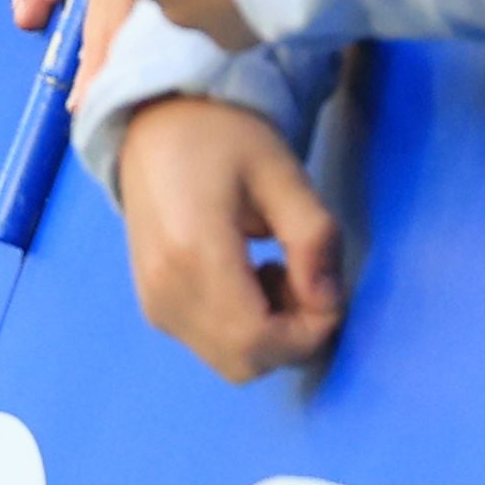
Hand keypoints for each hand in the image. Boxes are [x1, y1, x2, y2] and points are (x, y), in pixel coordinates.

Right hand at [109, 94, 344, 380]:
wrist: (157, 122)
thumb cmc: (224, 137)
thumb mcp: (283, 172)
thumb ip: (314, 237)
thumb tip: (329, 302)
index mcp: (192, 251)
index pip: (258, 338)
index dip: (309, 332)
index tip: (330, 290)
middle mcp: (165, 290)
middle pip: (246, 361)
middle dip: (294, 336)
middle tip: (306, 277)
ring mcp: (154, 303)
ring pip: (232, 362)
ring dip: (273, 335)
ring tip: (278, 271)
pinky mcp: (154, 308)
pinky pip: (213, 347)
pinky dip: (246, 332)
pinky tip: (251, 279)